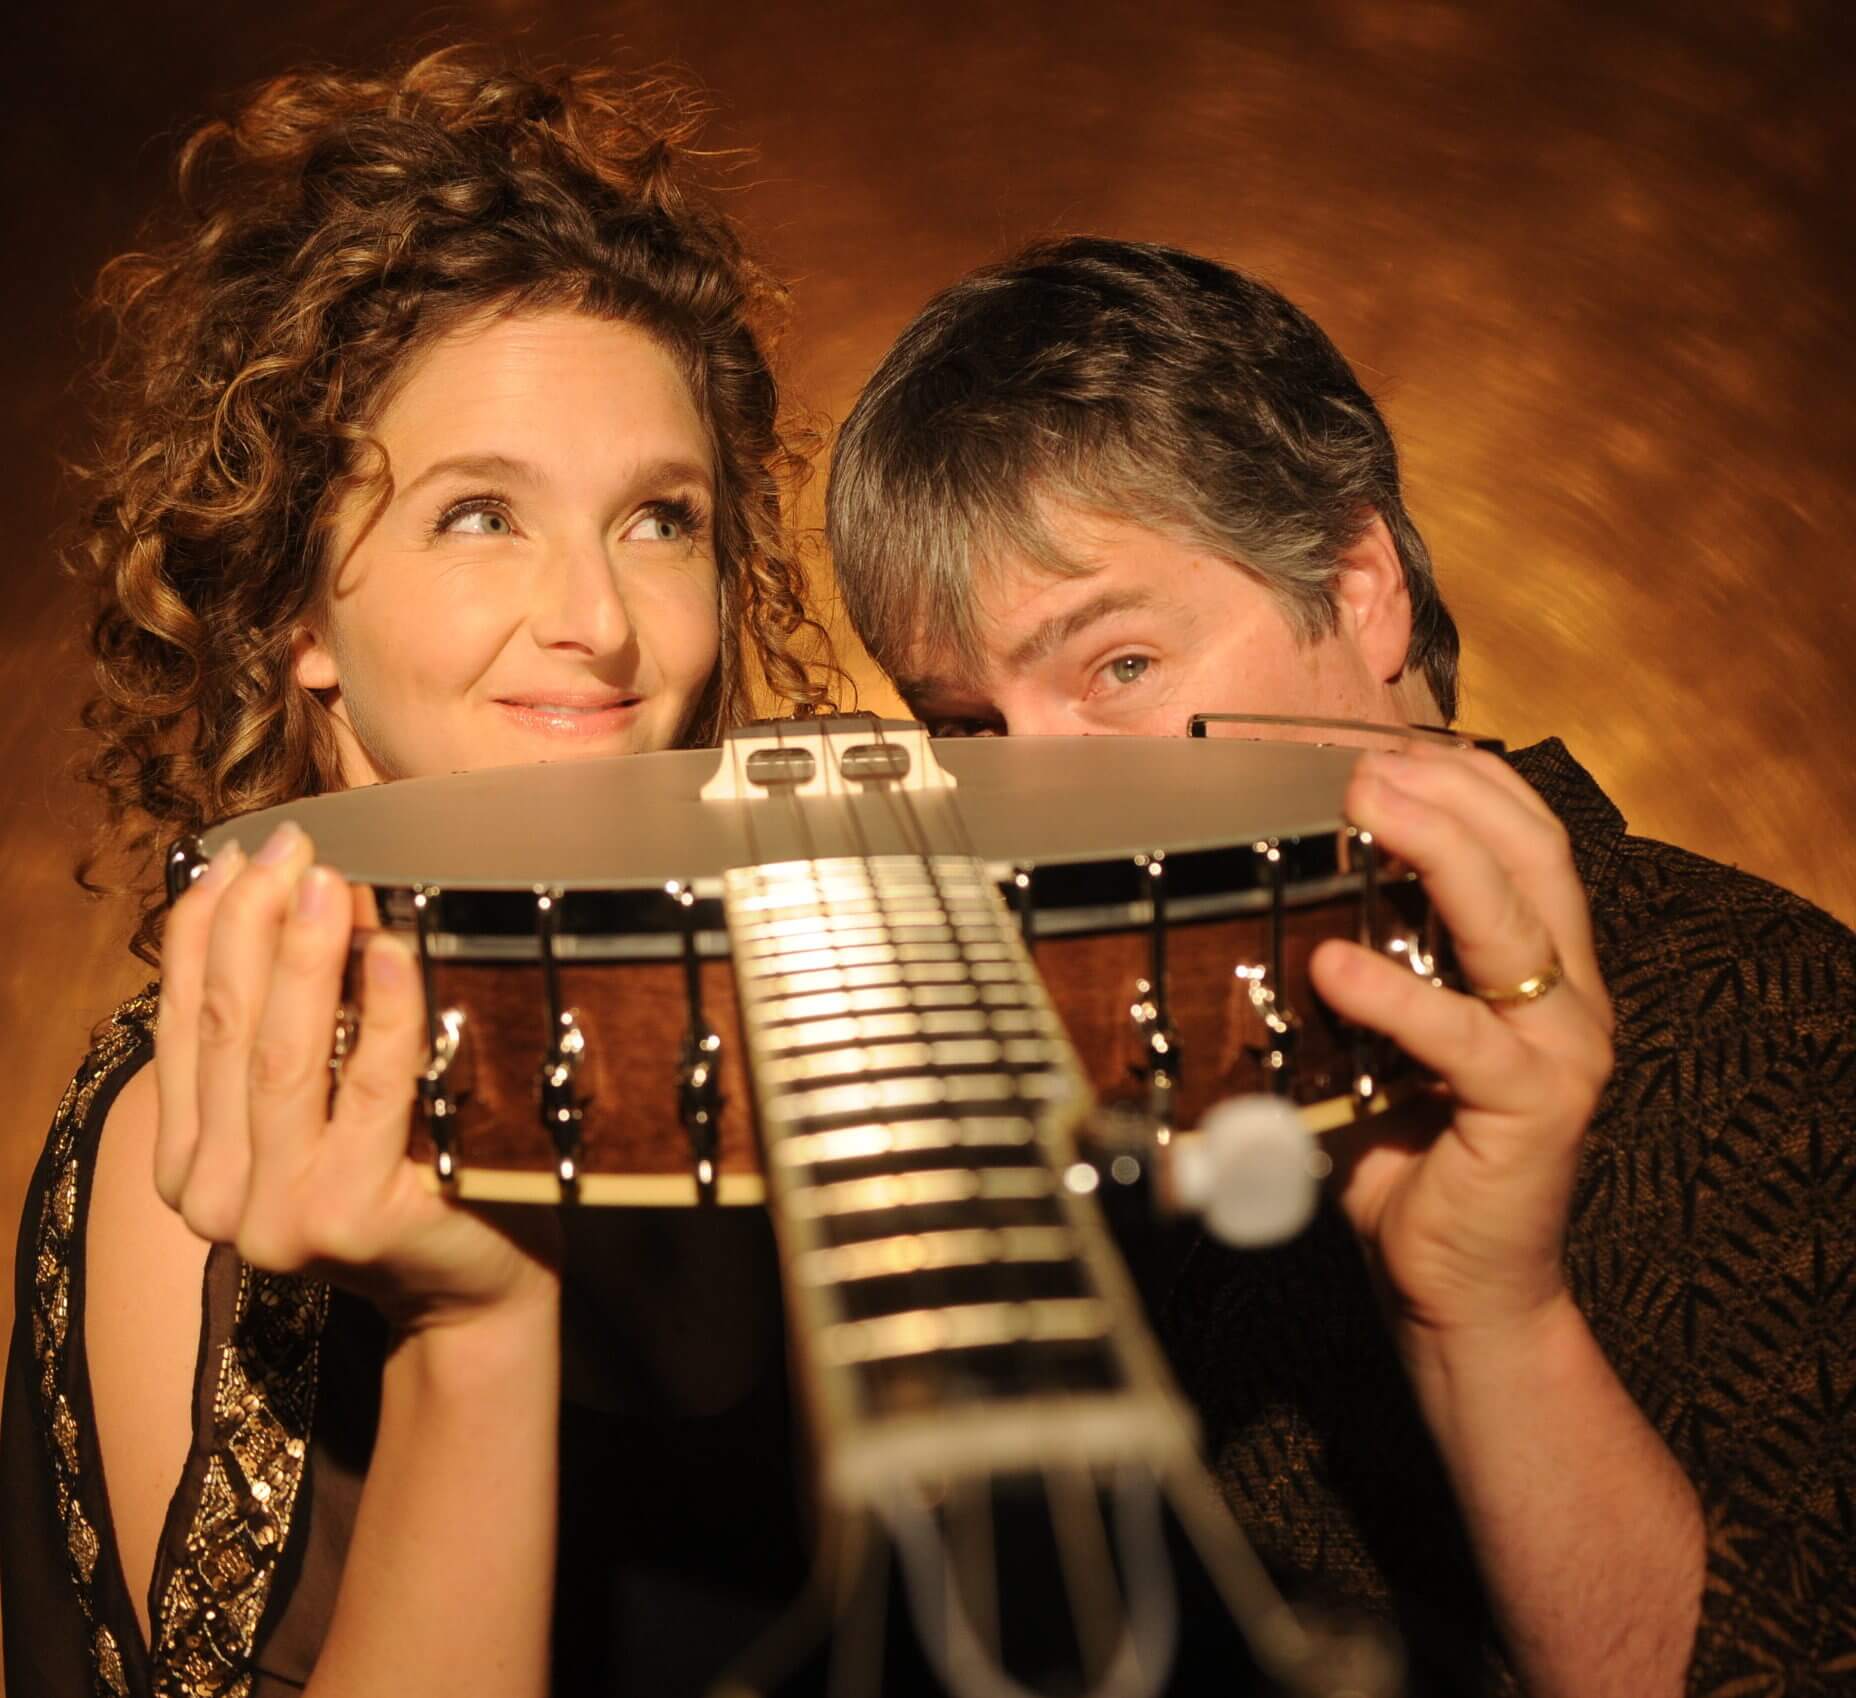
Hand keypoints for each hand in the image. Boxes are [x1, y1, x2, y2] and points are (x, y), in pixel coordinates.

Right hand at [154, 822, 557, 1332]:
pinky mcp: (351, 1217)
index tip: (237, 858)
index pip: (183, 1023)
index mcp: (187, 1162)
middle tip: (292, 848)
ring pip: (285, 1057)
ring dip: (307, 958)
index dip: (204, 933)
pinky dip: (385, 1016)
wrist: (471, 1290)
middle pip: (228, 1029)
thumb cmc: (402, 1178)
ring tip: (331, 882)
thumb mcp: (320, 1108)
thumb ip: (282, 1034)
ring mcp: (278, 1215)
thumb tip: (276, 897)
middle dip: (254, 925)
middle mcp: (213, 1197)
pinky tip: (396, 949)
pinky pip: (374, 1092)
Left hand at [1310, 742, 1613, 1344]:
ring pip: (1514, 920)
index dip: (1464, 779)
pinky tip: (1333, 967)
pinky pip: (1463, 1034)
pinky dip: (1396, 994)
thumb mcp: (1381, 1043)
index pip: (1526, 838)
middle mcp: (1569, 993)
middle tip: (1365, 762)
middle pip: (1531, 853)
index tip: (1385, 743)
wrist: (1461, 1284)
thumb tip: (1256, 901)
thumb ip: (1356, 970)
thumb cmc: (1411, 1155)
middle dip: (1450, 792)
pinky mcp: (1535, 1105)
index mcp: (1543, 964)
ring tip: (1367, 806)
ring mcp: (1562, 1045)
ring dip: (1438, 850)